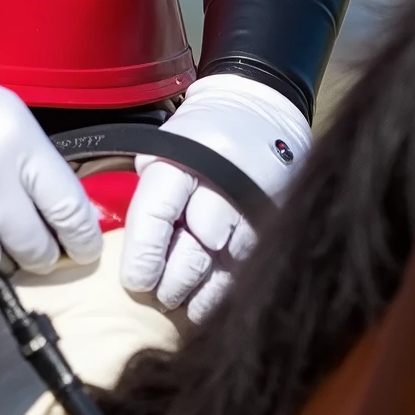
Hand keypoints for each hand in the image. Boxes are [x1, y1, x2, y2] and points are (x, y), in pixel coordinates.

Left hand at [120, 72, 310, 323]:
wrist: (260, 112)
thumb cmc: (200, 137)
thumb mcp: (163, 151)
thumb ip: (149, 196)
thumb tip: (136, 256)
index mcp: (185, 159)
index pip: (156, 216)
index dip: (144, 258)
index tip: (137, 283)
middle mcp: (224, 183)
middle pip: (194, 253)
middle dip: (173, 284)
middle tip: (161, 296)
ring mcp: (256, 204)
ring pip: (226, 268)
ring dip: (202, 293)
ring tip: (185, 303)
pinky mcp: (279, 220)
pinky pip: (251, 266)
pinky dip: (229, 288)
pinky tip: (213, 297)